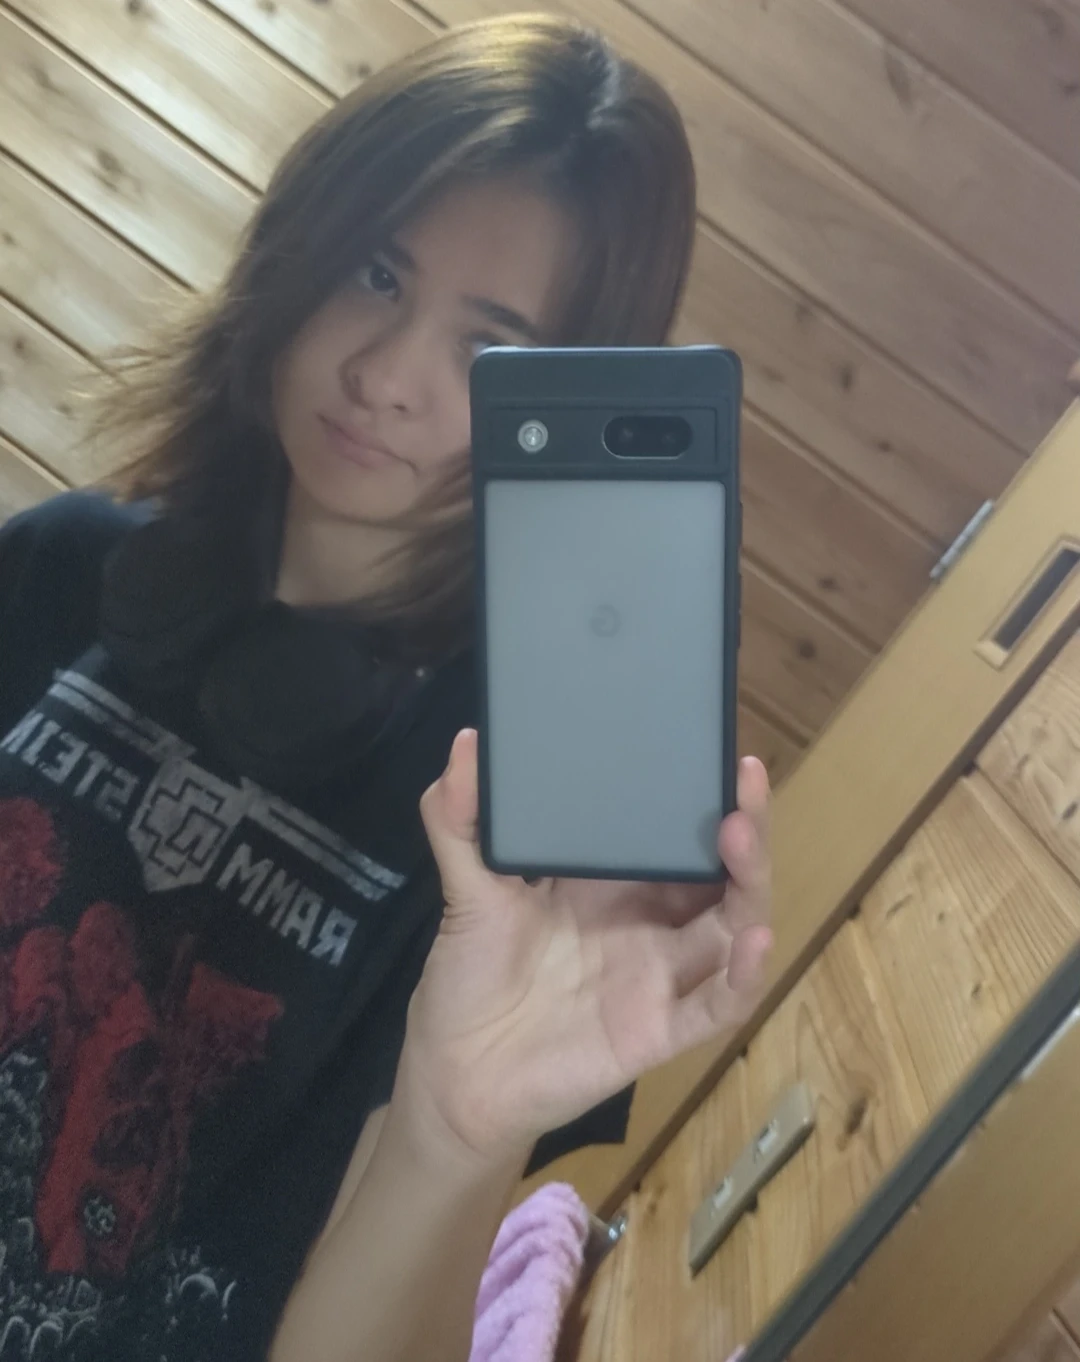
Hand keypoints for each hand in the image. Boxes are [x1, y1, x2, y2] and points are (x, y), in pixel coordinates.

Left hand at [401, 729, 772, 1162]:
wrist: (454, 1074)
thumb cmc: (467, 978)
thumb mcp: (464, 890)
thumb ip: (459, 820)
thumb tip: (466, 743)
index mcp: (609, 885)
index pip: (670, 834)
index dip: (697, 796)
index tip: (710, 748)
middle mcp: (647, 924)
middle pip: (716, 874)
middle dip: (741, 827)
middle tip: (742, 778)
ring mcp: (658, 977)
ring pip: (730, 928)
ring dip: (750, 882)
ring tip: (742, 834)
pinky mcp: (658, 1030)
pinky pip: (716, 1005)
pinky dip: (743, 975)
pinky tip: (751, 939)